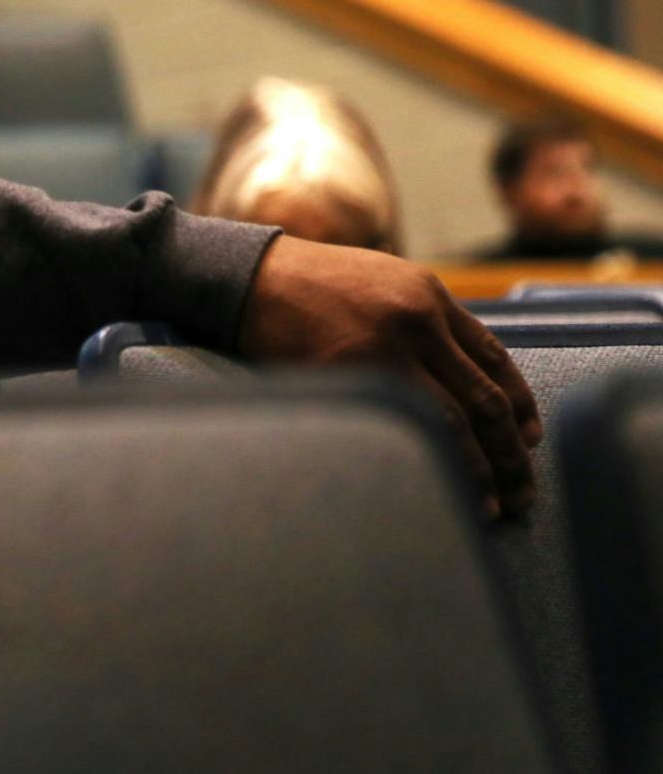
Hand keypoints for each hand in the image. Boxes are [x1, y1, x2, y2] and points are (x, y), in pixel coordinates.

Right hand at [239, 235, 541, 518]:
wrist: (251, 276)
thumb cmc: (314, 283)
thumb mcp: (384, 282)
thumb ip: (425, 320)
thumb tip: (463, 379)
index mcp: (430, 297)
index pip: (496, 360)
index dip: (521, 408)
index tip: (529, 442)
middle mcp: (418, 321)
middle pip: (484, 400)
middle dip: (511, 455)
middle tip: (522, 492)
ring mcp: (384, 351)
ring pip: (453, 424)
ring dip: (479, 471)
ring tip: (489, 506)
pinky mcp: (348, 376)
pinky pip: (403, 429)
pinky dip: (428, 462)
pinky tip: (439, 486)